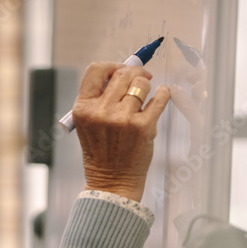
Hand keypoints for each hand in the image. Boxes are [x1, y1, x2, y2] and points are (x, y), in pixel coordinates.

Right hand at [72, 62, 170, 201]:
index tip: (121, 71)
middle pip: (122, 74)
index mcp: (83, 109)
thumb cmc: (101, 152)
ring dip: (146, 87)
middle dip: (135, 73)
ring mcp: (122, 119)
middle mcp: (101, 112)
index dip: (112, 66)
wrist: (111, 181)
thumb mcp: (88, 124)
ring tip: (145, 97)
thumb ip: (99, 99)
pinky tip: (161, 95)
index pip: (96, 70)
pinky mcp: (143, 126)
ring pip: (141, 84)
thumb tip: (123, 72)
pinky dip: (163, 93)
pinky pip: (159, 97)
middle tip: (141, 79)